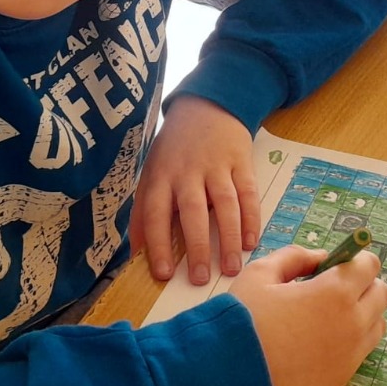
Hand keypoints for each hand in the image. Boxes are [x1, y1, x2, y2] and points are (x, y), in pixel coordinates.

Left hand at [131, 96, 259, 284]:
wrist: (207, 106)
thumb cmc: (174, 148)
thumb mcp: (151, 172)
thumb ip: (144, 210)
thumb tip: (135, 251)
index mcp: (160, 176)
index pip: (155, 213)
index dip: (158, 244)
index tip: (163, 274)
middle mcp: (187, 172)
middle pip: (192, 212)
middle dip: (196, 247)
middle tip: (200, 279)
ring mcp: (216, 166)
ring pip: (225, 205)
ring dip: (228, 238)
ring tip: (232, 268)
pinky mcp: (241, 162)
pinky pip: (248, 194)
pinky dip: (251, 219)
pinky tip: (251, 242)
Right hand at [230, 246, 386, 385]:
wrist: (229, 380)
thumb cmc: (242, 321)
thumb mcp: (260, 274)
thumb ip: (294, 258)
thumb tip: (320, 259)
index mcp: (335, 292)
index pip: (369, 265)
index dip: (355, 259)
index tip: (338, 264)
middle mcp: (352, 323)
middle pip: (381, 294)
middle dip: (364, 285)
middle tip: (333, 288)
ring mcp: (350, 355)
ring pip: (376, 325)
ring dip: (362, 314)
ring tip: (327, 316)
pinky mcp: (342, 379)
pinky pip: (361, 352)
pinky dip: (350, 341)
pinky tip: (320, 340)